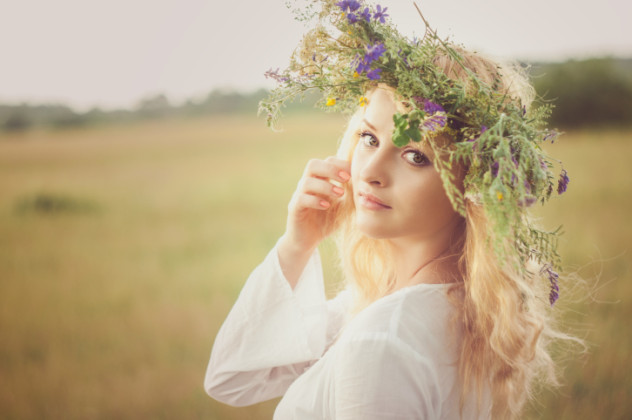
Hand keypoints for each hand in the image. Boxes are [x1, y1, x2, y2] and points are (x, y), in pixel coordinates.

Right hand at [277, 156, 350, 285]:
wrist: (307, 241)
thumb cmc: (327, 221)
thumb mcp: (344, 207)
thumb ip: (352, 195)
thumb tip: (369, 186)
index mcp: (320, 180)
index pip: (328, 161)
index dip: (341, 164)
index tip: (354, 173)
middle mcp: (307, 184)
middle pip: (313, 164)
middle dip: (331, 169)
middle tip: (346, 178)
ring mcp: (299, 195)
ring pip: (307, 181)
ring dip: (325, 186)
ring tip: (339, 194)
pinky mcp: (294, 208)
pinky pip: (301, 199)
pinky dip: (315, 200)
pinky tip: (327, 206)